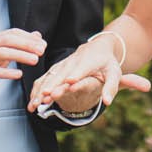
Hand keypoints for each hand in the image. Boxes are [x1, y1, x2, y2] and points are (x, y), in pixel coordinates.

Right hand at [0, 28, 46, 104]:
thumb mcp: (0, 55)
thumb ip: (17, 45)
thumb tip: (36, 35)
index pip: (12, 33)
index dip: (28, 37)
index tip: (42, 44)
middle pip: (7, 40)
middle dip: (26, 44)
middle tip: (41, 51)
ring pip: (1, 53)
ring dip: (20, 55)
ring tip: (34, 60)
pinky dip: (7, 72)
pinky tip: (18, 74)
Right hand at [28, 32, 151, 113]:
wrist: (98, 48)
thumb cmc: (108, 64)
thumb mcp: (116, 73)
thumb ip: (119, 85)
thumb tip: (117, 98)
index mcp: (89, 62)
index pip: (82, 69)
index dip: (76, 76)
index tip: (70, 83)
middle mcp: (73, 62)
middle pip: (62, 74)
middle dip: (54, 85)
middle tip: (47, 96)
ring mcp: (63, 66)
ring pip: (50, 77)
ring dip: (42, 90)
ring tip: (35, 104)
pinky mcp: (56, 71)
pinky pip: (44, 80)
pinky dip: (37, 90)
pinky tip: (31, 103)